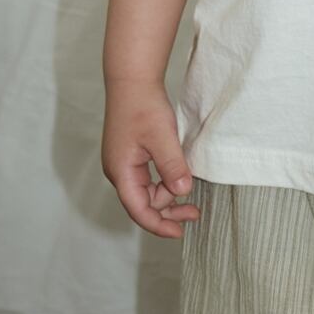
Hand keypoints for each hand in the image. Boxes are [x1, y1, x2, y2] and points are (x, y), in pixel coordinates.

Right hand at [101, 80, 199, 238]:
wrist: (132, 81)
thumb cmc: (143, 106)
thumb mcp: (162, 136)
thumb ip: (172, 165)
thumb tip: (182, 192)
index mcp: (121, 172)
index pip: (138, 209)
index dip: (158, 224)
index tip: (179, 232)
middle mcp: (119, 171)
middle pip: (143, 203)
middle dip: (167, 211)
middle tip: (194, 215)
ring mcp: (123, 163)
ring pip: (146, 191)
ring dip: (167, 197)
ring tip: (192, 201)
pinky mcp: (131, 155)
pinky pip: (147, 178)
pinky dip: (164, 183)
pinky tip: (180, 181)